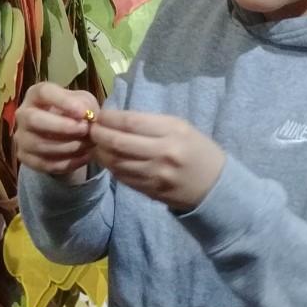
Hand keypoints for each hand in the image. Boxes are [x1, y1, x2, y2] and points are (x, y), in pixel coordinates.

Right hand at [14, 82, 98, 180]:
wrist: (68, 135)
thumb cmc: (74, 112)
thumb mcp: (83, 102)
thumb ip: (85, 104)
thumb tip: (85, 114)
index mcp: (35, 95)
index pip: (43, 92)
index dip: (62, 102)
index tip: (83, 112)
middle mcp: (23, 114)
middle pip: (33, 119)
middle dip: (62, 126)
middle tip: (84, 129)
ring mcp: (21, 137)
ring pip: (39, 145)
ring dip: (68, 146)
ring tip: (88, 144)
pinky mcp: (25, 157)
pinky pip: (44, 164)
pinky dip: (67, 162)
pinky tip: (85, 157)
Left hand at [89, 110, 226, 211]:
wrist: (216, 186)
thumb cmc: (198, 150)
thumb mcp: (180, 127)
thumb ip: (150, 123)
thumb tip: (116, 119)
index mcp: (173, 131)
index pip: (131, 122)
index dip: (109, 118)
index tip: (99, 115)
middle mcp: (163, 153)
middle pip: (119, 143)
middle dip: (98, 134)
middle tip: (91, 129)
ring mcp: (156, 175)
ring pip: (116, 162)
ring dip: (101, 152)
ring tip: (96, 144)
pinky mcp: (150, 191)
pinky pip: (123, 178)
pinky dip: (111, 167)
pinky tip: (108, 159)